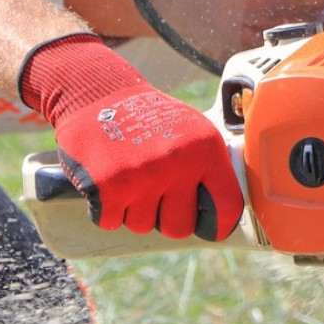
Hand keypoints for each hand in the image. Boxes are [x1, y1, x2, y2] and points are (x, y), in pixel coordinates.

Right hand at [19, 35, 241, 239]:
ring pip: (141, 226)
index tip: (209, 228)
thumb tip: (228, 212)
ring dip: (132, 210)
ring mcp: (143, 176)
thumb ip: (210, 166)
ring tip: (128, 177)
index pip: (227, 206)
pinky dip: (105, 209)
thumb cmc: (147, 118)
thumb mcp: (192, 130)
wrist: (96, 95)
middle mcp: (178, 163)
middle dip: (164, 218)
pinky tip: (106, 181)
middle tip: (153, 193)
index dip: (218, 225)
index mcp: (205, 149)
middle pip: (179, 228)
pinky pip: (110, 222)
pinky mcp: (108, 186)